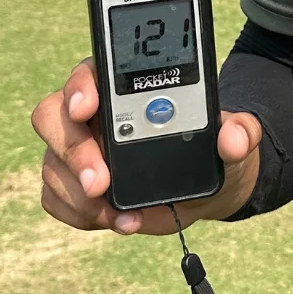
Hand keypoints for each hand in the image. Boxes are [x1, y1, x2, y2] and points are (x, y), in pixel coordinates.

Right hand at [31, 58, 260, 233]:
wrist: (206, 186)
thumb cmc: (213, 147)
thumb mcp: (236, 136)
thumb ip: (240, 130)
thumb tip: (234, 137)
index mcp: (122, 85)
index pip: (88, 73)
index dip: (80, 86)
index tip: (88, 106)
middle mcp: (91, 114)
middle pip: (52, 116)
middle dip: (73, 149)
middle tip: (100, 180)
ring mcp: (78, 150)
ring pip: (53, 163)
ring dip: (80, 193)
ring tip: (119, 214)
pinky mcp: (75, 186)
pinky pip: (57, 199)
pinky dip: (82, 214)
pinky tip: (118, 221)